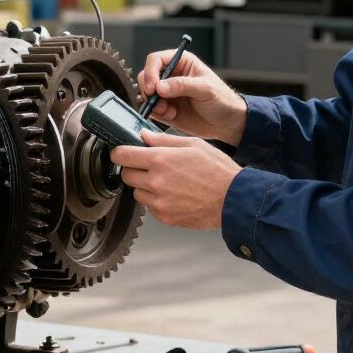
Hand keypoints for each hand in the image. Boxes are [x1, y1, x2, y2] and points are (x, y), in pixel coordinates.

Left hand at [110, 130, 241, 229]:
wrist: (233, 199)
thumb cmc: (217, 170)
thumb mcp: (192, 144)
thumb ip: (164, 139)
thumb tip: (144, 136)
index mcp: (160, 160)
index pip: (122, 155)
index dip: (119, 152)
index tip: (122, 152)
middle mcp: (156, 182)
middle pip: (126, 175)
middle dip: (133, 168)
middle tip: (148, 166)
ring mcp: (159, 202)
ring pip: (137, 192)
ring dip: (144, 186)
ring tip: (166, 181)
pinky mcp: (164, 217)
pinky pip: (150, 206)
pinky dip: (156, 200)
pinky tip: (173, 194)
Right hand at [138, 48, 246, 144]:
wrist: (227, 123)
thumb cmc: (222, 99)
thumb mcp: (205, 89)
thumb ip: (182, 85)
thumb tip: (160, 86)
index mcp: (182, 62)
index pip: (157, 60)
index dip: (150, 71)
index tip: (153, 87)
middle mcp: (171, 76)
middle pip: (146, 76)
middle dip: (149, 89)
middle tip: (157, 100)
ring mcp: (167, 93)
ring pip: (146, 94)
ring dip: (153, 104)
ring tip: (169, 110)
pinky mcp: (165, 108)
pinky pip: (152, 109)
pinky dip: (158, 113)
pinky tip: (172, 115)